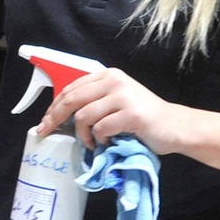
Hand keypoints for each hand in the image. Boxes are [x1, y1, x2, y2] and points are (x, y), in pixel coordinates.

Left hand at [34, 67, 181, 152]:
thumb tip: (58, 116)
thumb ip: (93, 101)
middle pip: (71, 99)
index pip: (71, 88)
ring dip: (83, 135)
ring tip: (92, 142)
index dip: (53, 106)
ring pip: (83, 116)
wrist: (175, 127)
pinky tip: (107, 143)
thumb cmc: (142, 118)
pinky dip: (99, 140)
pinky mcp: (131, 114)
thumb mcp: (115, 102)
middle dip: (54, 119)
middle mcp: (115, 81)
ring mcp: (123, 96)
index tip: (44, 122)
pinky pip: (100, 129)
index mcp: (108, 76)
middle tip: (47, 133)